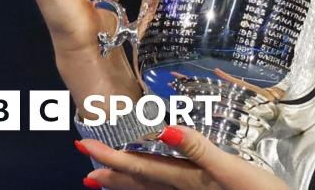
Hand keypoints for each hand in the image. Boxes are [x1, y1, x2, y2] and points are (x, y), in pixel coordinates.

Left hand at [77, 126, 289, 189]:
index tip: (82, 147)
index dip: (110, 158)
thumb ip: (199, 150)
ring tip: (106, 183)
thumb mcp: (232, 169)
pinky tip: (158, 185)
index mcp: (187, 179)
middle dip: (112, 175)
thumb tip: (166, 129)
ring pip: (152, 189)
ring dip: (128, 184)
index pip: (139, 167)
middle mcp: (184, 189)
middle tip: (86, 170)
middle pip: (140, 182)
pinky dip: (154, 188)